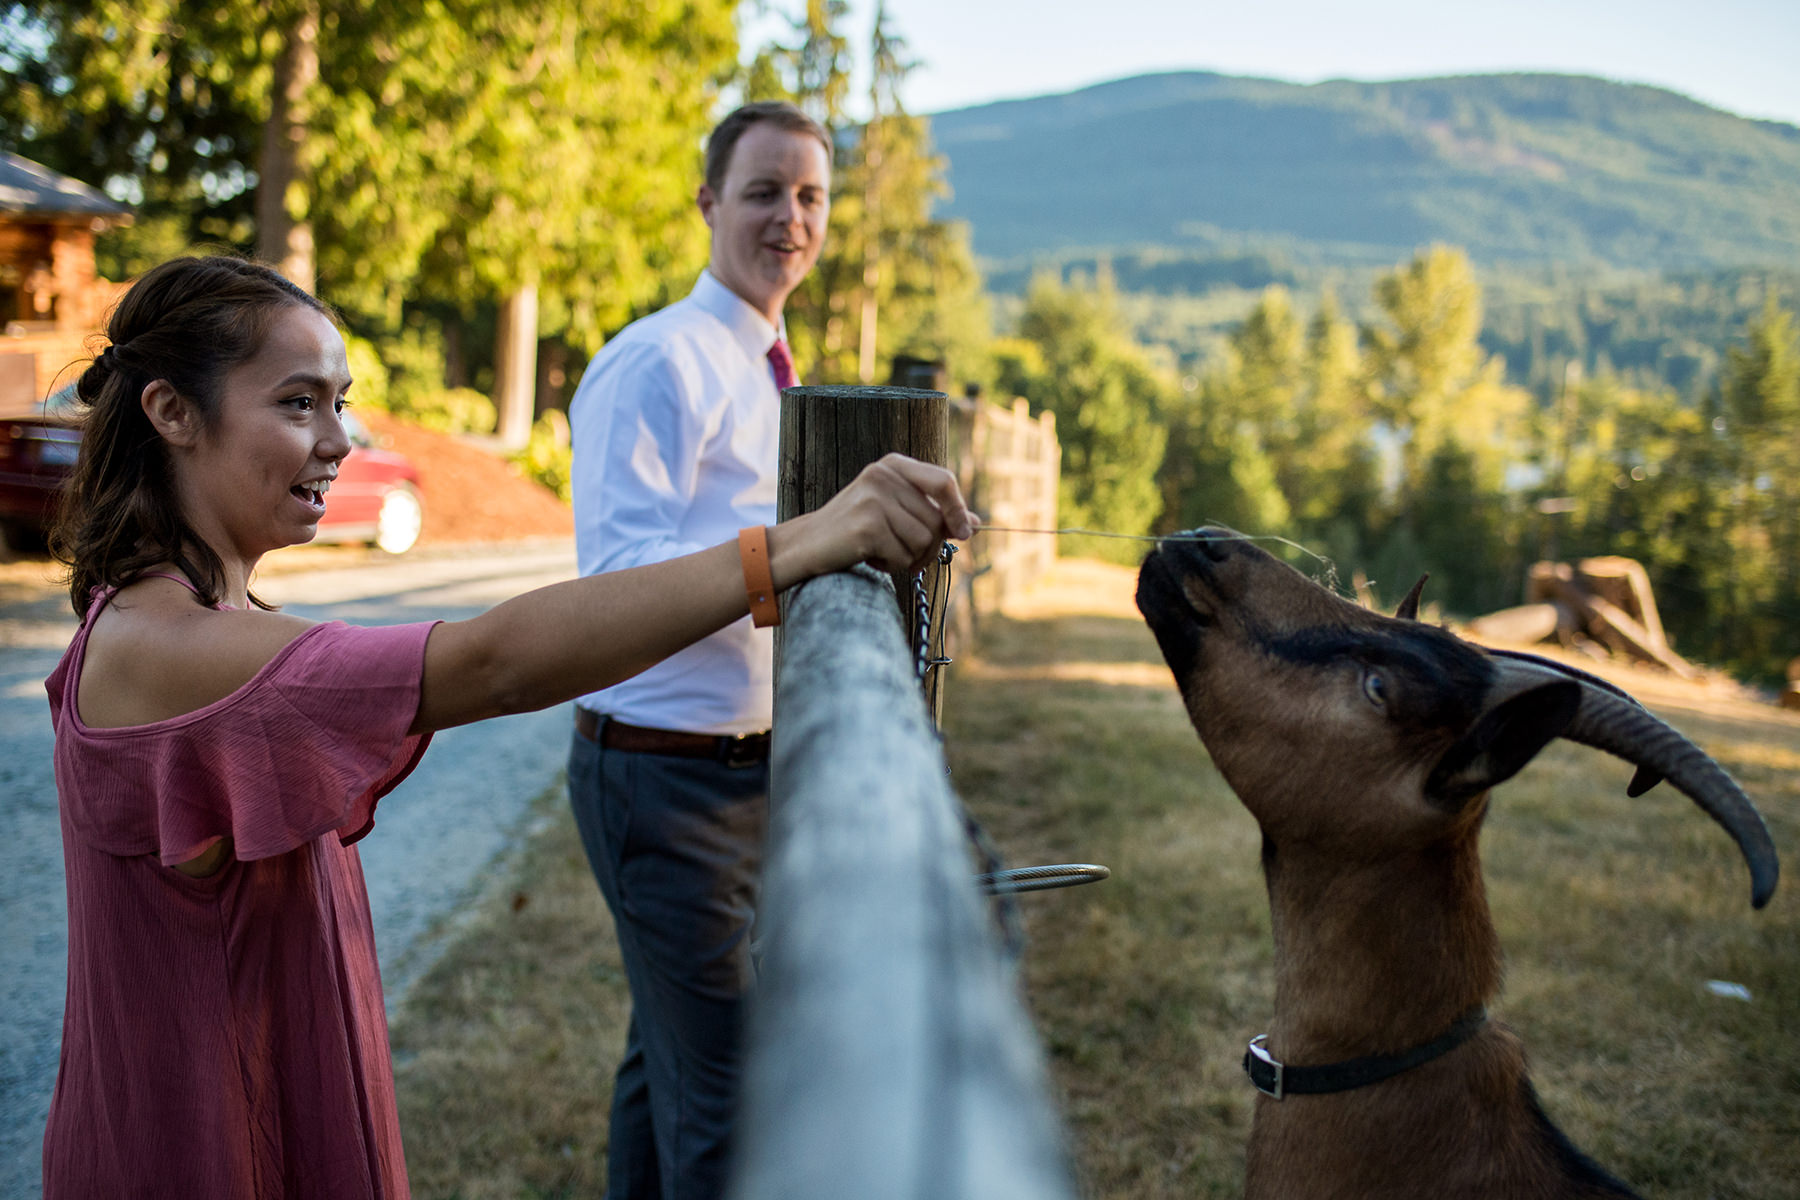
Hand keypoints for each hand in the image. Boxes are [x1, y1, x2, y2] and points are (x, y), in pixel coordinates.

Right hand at [770, 453, 978, 584]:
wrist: (807, 545)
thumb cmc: (855, 529)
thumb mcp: (895, 512)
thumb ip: (932, 513)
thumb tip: (974, 523)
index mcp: (893, 465)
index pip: (944, 481)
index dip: (958, 509)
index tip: (965, 532)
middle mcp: (884, 475)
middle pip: (936, 521)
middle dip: (928, 547)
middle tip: (905, 554)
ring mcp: (874, 499)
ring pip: (923, 541)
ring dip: (908, 558)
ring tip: (882, 552)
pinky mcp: (868, 525)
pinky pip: (904, 557)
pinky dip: (891, 566)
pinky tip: (870, 557)